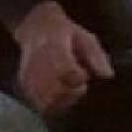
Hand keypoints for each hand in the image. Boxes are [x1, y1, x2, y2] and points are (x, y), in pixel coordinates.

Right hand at [12, 0, 113, 115]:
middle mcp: (38, 61)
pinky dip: (52, 104)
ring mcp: (29, 74)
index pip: (68, 72)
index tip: (85, 73)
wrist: (35, 27)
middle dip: (74, 91)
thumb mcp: (85, 37)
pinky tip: (58, 94)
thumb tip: (108, 75)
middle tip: (78, 83)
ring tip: (68, 88)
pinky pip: (39, 104)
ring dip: (63, 100)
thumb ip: (96, 56)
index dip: (80, 77)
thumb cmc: (65, 33)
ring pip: (48, 101)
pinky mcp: (24, 84)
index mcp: (54, 46)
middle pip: (58, 90)